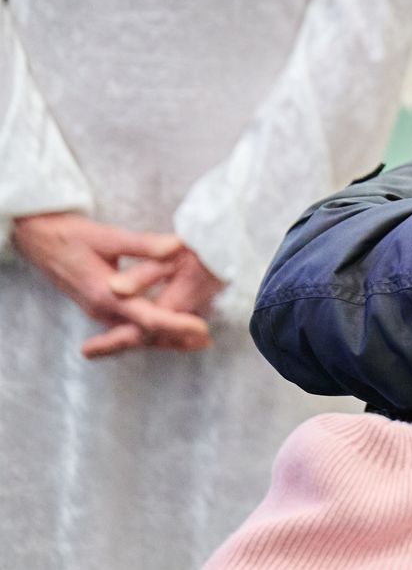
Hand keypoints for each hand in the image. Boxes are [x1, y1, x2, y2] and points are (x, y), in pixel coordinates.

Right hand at [8, 213, 211, 355]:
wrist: (40, 241)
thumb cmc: (72, 236)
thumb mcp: (108, 236)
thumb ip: (143, 244)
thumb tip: (176, 246)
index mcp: (105, 295)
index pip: (147, 318)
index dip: (175, 324)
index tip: (200, 327)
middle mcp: (102, 309)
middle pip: (143, 333)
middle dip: (174, 338)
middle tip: (206, 340)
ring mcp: (98, 311)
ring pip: (135, 333)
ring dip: (163, 337)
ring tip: (195, 340)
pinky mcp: (99, 307)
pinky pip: (126, 326)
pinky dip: (149, 329)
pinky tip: (167, 329)